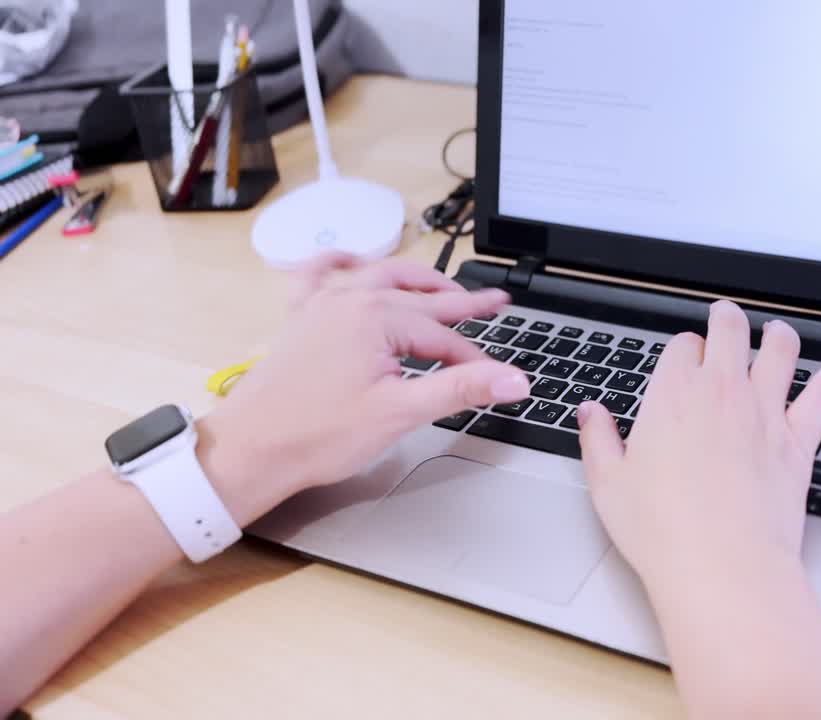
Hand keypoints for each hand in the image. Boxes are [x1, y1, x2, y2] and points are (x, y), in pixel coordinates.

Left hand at [199, 254, 530, 525]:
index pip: (443, 336)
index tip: (496, 378)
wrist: (249, 451)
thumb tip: (513, 380)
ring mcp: (320, 307)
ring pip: (378, 276)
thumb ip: (461, 389)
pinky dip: (337, 263)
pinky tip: (349, 260)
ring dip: (415, 279)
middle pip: (419, 299)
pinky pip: (317, 276)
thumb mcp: (400, 413)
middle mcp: (348, 301)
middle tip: (494, 301)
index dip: (473, 360)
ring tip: (443, 284)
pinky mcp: (299, 322)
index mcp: (375, 318)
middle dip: (460, 302)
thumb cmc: (314, 436)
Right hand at [576, 300, 820, 587]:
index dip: (683, 350)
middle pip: (730, 331)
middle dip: (727, 320)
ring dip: (780, 336)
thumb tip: (591, 414)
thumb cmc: (663, 531)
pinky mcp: (799, 440)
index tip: (683, 362)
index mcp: (673, 394)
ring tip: (778, 334)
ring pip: (781, 349)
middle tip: (726, 319)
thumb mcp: (609, 484)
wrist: (721, 565)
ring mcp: (765, 412)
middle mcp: (722, 391)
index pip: (683, 346)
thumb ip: (599, 440)